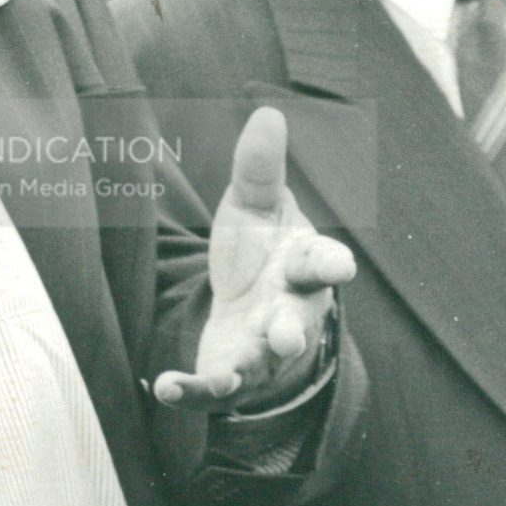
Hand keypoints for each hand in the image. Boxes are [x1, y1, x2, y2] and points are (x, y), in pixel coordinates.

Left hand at [153, 106, 354, 411]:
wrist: (249, 308)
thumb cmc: (261, 249)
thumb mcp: (255, 205)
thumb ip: (259, 168)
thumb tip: (267, 113)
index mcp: (304, 263)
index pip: (323, 262)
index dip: (331, 264)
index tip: (341, 266)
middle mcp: (292, 310)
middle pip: (299, 322)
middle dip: (294, 330)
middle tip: (289, 336)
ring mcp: (264, 348)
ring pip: (263, 363)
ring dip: (247, 368)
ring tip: (227, 374)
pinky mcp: (233, 372)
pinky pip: (216, 387)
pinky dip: (191, 391)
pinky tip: (163, 388)